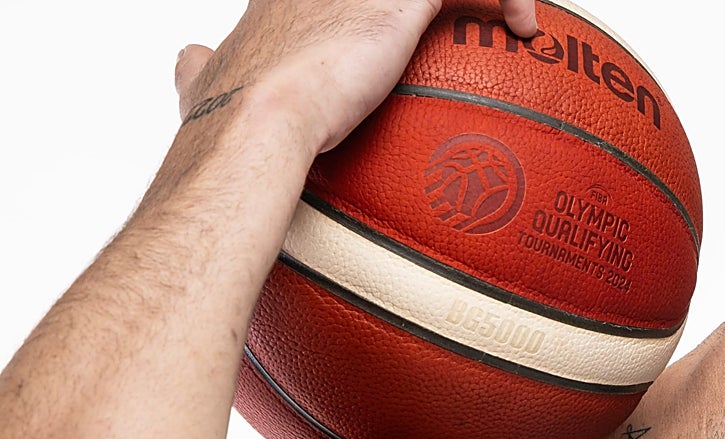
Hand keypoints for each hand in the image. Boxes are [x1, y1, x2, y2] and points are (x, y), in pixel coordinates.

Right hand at [174, 0, 538, 154]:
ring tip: (508, 15)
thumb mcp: (201, 87)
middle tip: (452, 16)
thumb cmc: (230, 125)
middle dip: (422, 2)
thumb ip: (197, 73)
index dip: (371, 2)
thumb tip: (185, 60)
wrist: (256, 127)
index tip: (396, 27)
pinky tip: (526, 30)